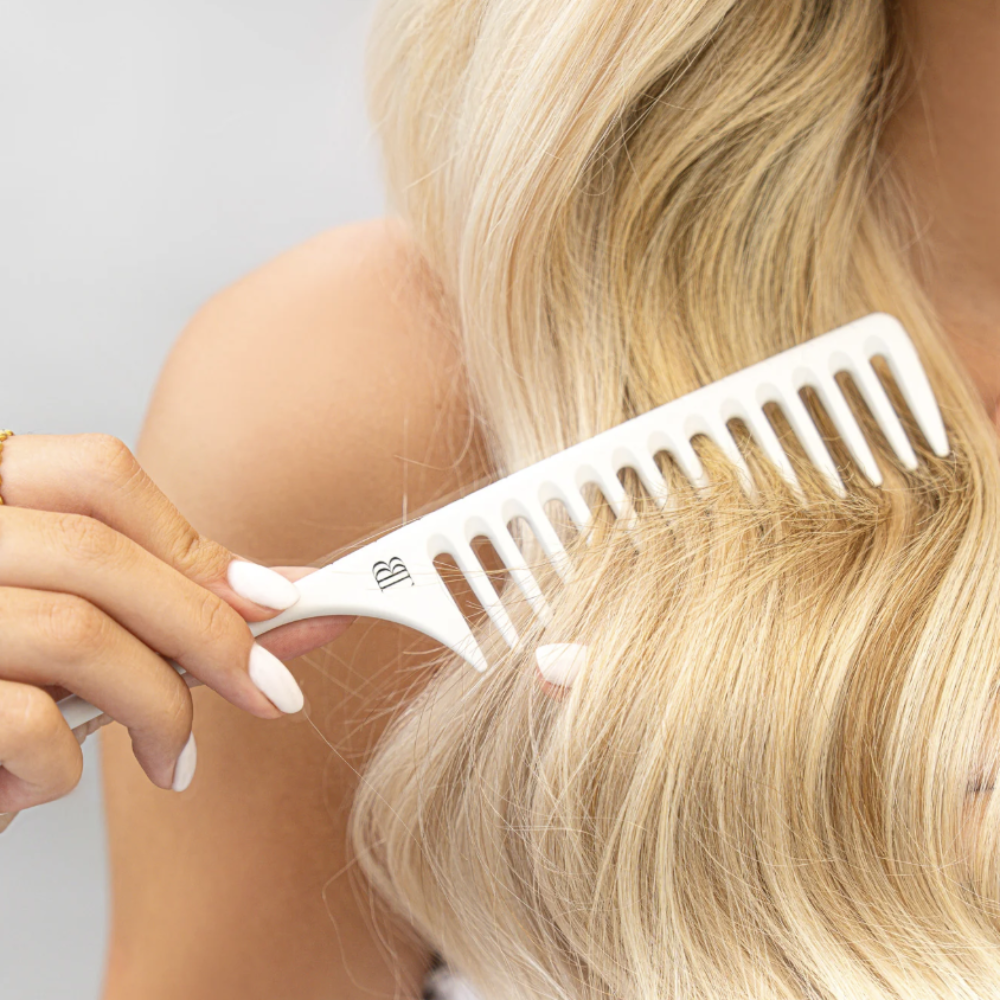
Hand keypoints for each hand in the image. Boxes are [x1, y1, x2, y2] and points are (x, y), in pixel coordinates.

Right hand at [0, 433, 351, 816]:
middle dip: (210, 631)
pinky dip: (63, 766)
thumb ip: (170, 595)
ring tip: (174, 759)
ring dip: (159, 708)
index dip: (194, 540)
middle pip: (103, 556)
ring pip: (78, 634)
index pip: (100, 475)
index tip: (275, 601)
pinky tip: (48, 779)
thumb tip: (286, 593)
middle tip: (271, 693)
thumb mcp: (73, 618)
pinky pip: (26, 721)